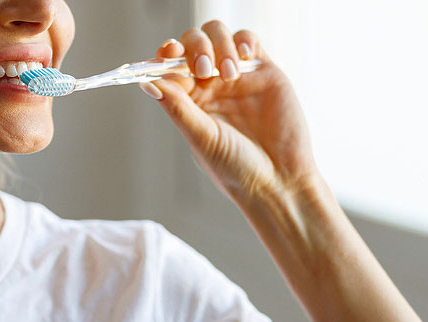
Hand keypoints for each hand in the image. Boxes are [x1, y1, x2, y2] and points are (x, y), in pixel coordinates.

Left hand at [143, 22, 319, 206]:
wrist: (278, 180)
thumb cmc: (236, 169)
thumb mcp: (201, 138)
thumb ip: (178, 107)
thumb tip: (149, 83)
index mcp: (189, 102)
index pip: (170, 67)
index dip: (166, 56)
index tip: (166, 54)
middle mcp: (211, 87)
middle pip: (193, 45)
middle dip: (195, 48)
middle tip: (204, 69)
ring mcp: (237, 77)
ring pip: (219, 36)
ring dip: (218, 44)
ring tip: (228, 73)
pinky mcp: (264, 72)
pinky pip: (249, 41)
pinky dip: (243, 40)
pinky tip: (243, 58)